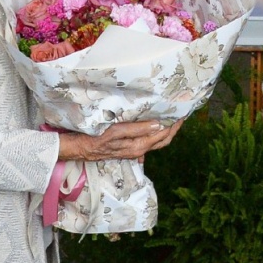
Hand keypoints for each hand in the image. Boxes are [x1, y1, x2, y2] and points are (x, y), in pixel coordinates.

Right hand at [57, 119, 182, 162]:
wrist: (80, 148)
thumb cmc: (96, 137)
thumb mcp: (117, 131)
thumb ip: (138, 129)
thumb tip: (159, 125)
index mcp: (139, 146)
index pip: (163, 135)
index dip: (174, 125)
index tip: (182, 112)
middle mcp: (139, 150)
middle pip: (163, 140)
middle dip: (174, 128)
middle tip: (182, 114)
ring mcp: (133, 150)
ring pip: (155, 141)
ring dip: (165, 130)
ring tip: (171, 117)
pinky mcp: (128, 147)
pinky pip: (146, 140)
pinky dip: (154, 132)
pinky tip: (154, 124)